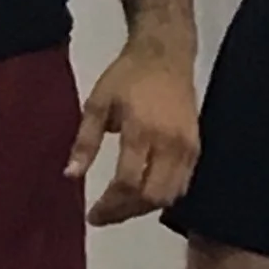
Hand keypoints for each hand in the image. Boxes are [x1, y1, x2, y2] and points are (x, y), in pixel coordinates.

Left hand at [68, 37, 199, 227]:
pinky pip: (183, 184)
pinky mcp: (197, 147)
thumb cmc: (127, 75)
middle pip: (151, 196)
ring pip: (170, 195)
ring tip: (120, 207)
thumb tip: (71, 176)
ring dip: (144, 208)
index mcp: (141, 130)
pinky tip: (142, 195)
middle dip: (126, 212)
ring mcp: (187, 147)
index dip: (108, 205)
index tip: (91, 214)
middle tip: (104, 214)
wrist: (166, 54)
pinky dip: (162, 196)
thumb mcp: (97, 103)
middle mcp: (169, 143)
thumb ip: (85, 141)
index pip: (127, 182)